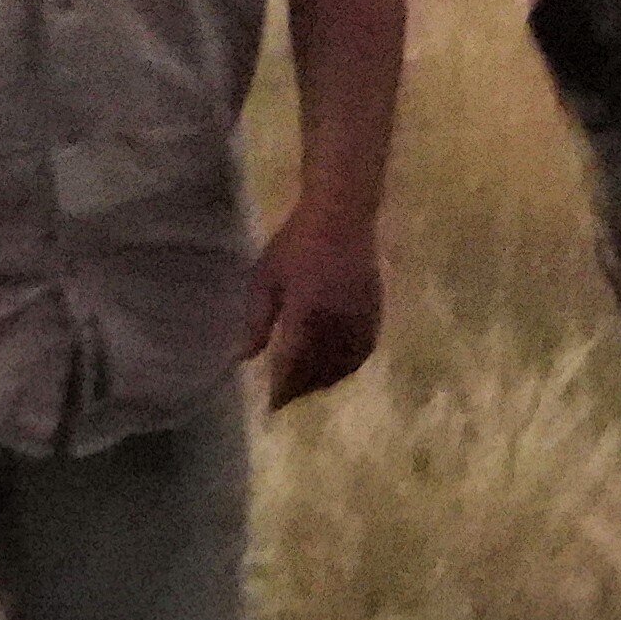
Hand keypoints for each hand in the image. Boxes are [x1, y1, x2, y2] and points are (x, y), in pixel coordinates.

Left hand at [246, 204, 384, 408]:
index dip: (282, 389)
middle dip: (302, 387)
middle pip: (320, 369)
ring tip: (309, 386)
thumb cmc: (296, 242)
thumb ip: (258, 320)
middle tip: (286, 397)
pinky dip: (350, 365)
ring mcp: (360, 318)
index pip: (294, 365)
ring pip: (345, 364)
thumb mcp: (266, 277)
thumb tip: (246, 357)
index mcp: (307, 313)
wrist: (342, 213)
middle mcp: (337, 322)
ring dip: (326, 380)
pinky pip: (364, 350)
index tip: (271, 405)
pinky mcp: (375, 311)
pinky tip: (338, 368)